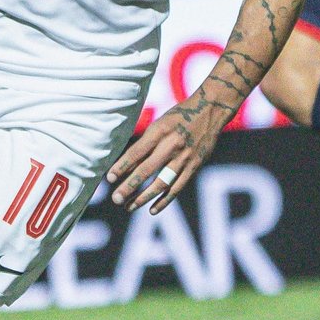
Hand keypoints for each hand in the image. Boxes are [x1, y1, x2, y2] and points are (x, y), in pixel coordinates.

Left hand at [106, 95, 227, 212]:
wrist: (210, 110)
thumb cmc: (179, 116)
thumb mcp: (160, 122)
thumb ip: (146, 141)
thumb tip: (125, 164)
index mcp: (160, 131)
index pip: (137, 152)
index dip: (122, 166)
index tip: (109, 178)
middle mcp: (172, 145)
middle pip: (147, 170)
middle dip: (129, 186)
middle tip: (116, 198)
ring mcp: (184, 157)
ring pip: (161, 183)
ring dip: (144, 197)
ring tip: (129, 206)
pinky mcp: (194, 166)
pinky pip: (178, 187)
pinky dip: (164, 200)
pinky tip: (152, 210)